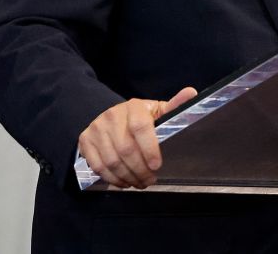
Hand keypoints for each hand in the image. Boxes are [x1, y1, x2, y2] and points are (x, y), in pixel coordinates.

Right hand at [78, 86, 196, 188]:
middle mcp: (112, 116)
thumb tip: (192, 93)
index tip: (157, 166)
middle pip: (126, 149)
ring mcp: (96, 129)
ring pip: (112, 161)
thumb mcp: (156, 110)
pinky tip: (124, 182)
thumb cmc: (139, 116)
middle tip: (150, 180)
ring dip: (128, 177)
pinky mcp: (85, 141)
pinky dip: (112, 179)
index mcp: (133, 107)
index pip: (140, 127)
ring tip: (139, 183)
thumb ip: (174, 106)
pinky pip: (98, 166)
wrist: (107, 115)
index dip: (149, 149)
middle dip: (140, 170)